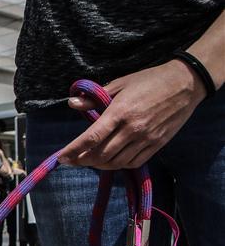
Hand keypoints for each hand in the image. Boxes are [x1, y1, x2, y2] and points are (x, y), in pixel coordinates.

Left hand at [60, 60, 205, 169]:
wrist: (186, 83)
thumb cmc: (149, 80)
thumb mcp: (120, 83)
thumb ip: (95, 98)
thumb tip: (72, 103)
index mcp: (120, 112)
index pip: (91, 137)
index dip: (73, 150)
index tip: (61, 158)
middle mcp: (133, 128)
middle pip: (101, 154)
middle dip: (83, 160)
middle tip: (73, 160)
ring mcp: (146, 138)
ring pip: (116, 162)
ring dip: (99, 164)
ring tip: (89, 160)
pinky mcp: (157, 144)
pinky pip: (133, 162)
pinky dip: (118, 165)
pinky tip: (111, 160)